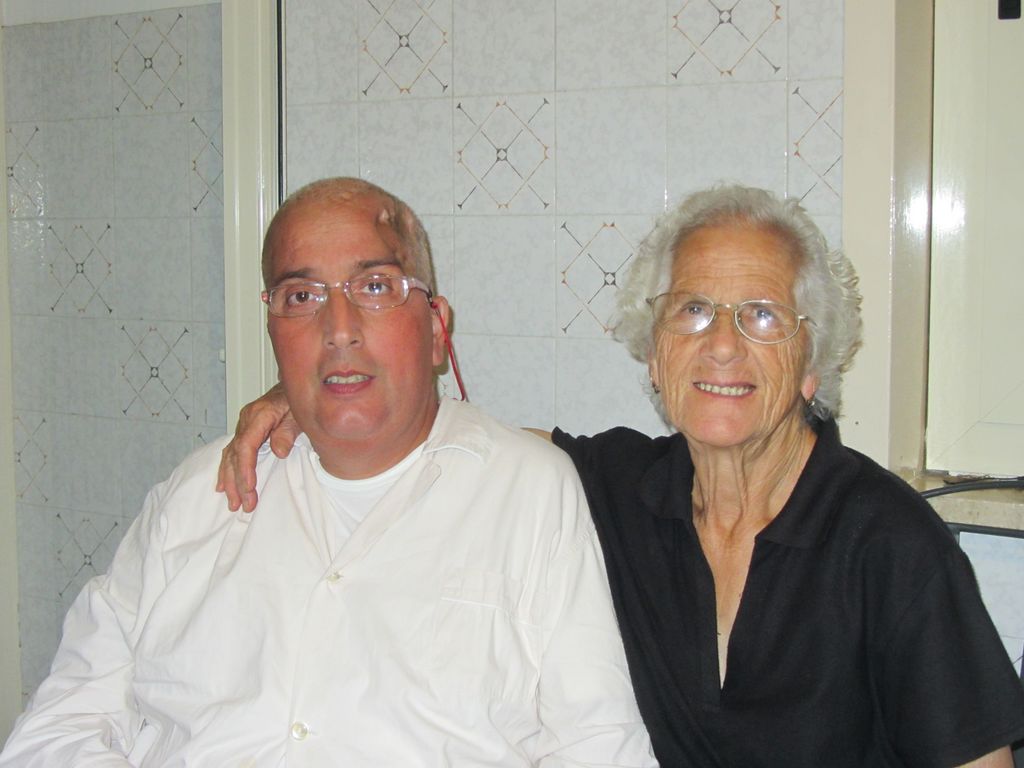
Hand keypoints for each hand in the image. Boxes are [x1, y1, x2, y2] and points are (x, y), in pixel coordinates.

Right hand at [216, 383, 299, 511]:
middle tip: (243, 505)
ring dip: (230, 481)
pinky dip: (226, 470)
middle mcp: (246, 421)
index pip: (246, 446)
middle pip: (235, 455)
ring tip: (233, 503)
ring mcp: (243, 426)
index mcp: (259, 415)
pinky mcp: (244, 431)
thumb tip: (279, 452)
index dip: (245, 468)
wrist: (294, 384)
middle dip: (237, 483)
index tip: (249, 487)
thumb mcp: (298, 413)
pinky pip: (230, 453)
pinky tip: (222, 486)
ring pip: (230, 456)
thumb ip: (288, 431)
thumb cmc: (297, 399)